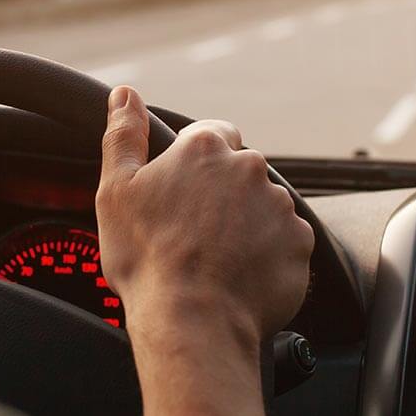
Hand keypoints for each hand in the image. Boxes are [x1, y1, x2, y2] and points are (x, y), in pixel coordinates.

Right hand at [95, 85, 313, 415]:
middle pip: (239, 171)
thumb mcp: (115, 190)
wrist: (192, 321)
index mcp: (206, 148)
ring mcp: (280, 206)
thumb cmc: (146, 257)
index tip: (183, 190)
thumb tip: (124, 94)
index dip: (196, 160)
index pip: (213, 132)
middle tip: (192, 232)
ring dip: (246, 224)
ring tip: (215, 260)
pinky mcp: (300, 245)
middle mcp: (251, 168)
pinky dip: (267, 255)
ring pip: (263, 207)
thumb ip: (124, 134)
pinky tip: (239, 277)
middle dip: (221, 194)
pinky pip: (285, 243)